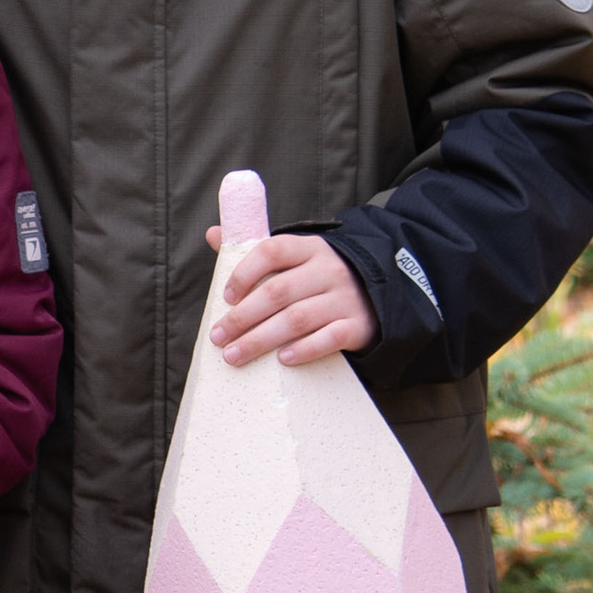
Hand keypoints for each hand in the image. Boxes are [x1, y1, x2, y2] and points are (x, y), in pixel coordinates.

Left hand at [208, 227, 375, 366]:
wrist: (380, 294)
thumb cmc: (321, 279)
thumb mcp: (297, 258)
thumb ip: (255, 251)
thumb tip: (212, 234)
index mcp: (309, 249)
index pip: (273, 250)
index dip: (244, 272)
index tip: (225, 297)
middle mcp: (328, 270)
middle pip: (278, 292)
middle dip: (243, 317)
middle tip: (219, 337)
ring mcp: (345, 298)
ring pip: (298, 318)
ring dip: (261, 339)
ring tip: (235, 354)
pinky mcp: (358, 325)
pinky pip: (330, 338)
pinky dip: (305, 349)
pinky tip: (283, 359)